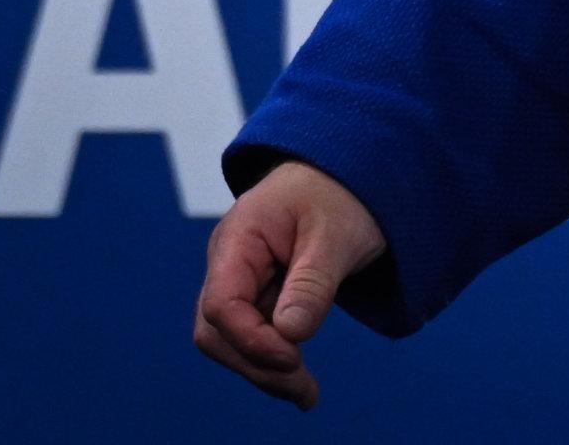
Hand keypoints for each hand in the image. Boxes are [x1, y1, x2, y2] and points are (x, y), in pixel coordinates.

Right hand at [193, 160, 386, 409]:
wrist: (350, 171)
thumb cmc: (342, 194)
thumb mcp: (336, 234)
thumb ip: (313, 282)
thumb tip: (290, 335)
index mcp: (239, 237)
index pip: (221, 303)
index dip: (250, 339)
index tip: (293, 358)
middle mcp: (230, 261)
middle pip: (218, 329)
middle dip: (256, 364)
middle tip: (304, 391)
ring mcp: (241, 278)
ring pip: (232, 338)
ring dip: (264, 370)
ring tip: (306, 396)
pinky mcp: (258, 293)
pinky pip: (254, 333)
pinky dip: (274, 359)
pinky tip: (299, 382)